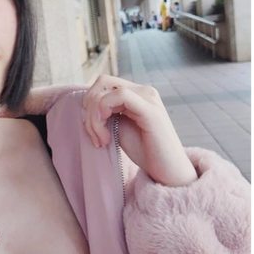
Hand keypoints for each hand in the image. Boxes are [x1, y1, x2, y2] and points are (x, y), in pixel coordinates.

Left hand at [82, 75, 196, 186]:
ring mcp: (148, 97)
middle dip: (89, 109)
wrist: (168, 171)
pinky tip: (106, 136)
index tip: (91, 130)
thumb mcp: (118, 127)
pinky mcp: (150, 109)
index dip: (89, 103)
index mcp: (136, 93)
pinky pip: (119, 97)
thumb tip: (86, 104)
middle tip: (94, 136)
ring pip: (106, 91)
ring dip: (94, 117)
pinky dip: (103, 115)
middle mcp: (143, 90)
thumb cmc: (145, 151)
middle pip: (102, 82)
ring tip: (101, 140)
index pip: (103, 83)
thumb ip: (106, 113)